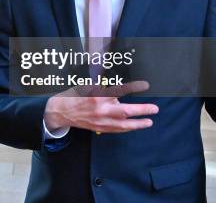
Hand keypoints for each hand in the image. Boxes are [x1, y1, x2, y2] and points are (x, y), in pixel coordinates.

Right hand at [44, 81, 158, 132]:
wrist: (60, 112)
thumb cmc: (73, 96)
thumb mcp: (86, 86)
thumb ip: (102, 87)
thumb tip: (117, 87)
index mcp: (97, 95)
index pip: (119, 90)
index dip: (133, 87)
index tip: (145, 85)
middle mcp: (100, 109)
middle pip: (126, 111)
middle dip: (142, 110)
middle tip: (155, 109)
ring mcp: (100, 121)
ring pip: (124, 124)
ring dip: (138, 123)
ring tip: (149, 122)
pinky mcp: (99, 128)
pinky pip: (117, 130)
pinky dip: (127, 128)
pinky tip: (135, 126)